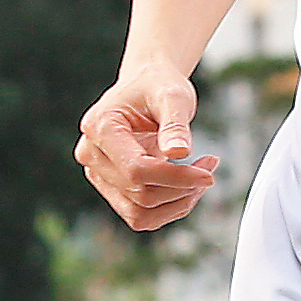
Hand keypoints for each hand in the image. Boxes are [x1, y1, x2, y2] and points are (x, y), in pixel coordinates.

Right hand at [74, 75, 220, 230]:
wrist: (146, 85)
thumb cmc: (157, 85)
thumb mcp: (173, 95)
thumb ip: (175, 124)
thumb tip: (180, 152)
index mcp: (100, 127)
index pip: (136, 169)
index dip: (176, 177)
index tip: (208, 172)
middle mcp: (91, 154)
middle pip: (139, 194)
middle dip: (182, 188)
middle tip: (209, 168)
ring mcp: (99, 174)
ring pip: (139, 213)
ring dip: (177, 203)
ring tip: (200, 178)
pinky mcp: (111, 188)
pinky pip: (139, 215)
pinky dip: (169, 208)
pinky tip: (187, 187)